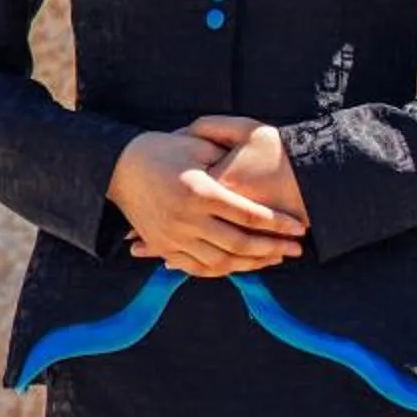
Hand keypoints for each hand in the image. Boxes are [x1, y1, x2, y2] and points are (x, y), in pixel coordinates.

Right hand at [107, 125, 305, 276]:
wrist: (117, 166)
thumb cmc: (162, 150)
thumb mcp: (196, 146)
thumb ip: (228, 162)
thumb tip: (259, 178)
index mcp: (200, 191)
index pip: (249, 215)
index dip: (278, 224)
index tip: (300, 228)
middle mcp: (186, 218)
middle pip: (240, 243)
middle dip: (273, 249)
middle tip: (296, 250)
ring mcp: (173, 235)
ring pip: (221, 261)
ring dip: (251, 264)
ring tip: (274, 259)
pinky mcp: (163, 244)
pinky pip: (196, 267)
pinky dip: (222, 270)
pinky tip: (241, 266)